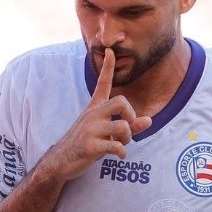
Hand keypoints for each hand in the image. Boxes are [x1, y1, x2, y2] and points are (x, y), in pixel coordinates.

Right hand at [41, 48, 152, 182]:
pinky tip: (119, 156)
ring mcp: (91, 130)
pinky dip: (122, 152)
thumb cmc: (87, 143)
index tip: (110, 50)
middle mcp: (92, 115)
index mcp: (95, 108)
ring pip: (122, 126)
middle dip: (131, 115)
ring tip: (121, 145)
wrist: (61, 161)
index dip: (107, 67)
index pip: (102, 83)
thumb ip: (129, 126)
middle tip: (127, 128)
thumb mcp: (106, 132)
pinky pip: (116, 145)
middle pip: (121, 102)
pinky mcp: (90, 145)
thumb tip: (150, 120)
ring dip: (128, 138)